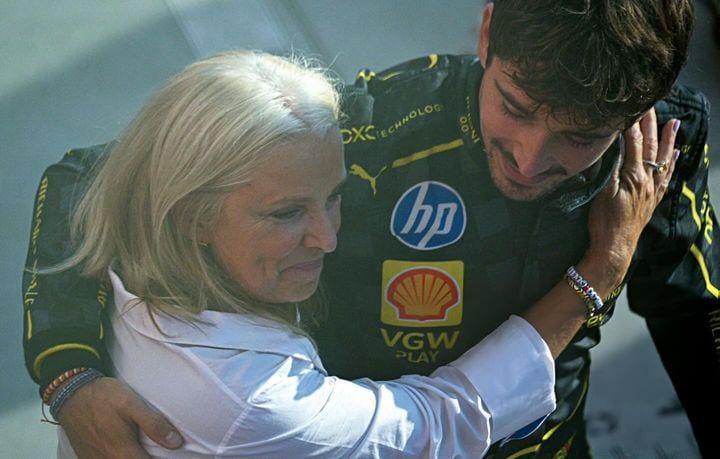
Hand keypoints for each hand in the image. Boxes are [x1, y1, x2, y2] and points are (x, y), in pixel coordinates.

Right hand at [57, 377, 182, 457]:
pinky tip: (125, 451)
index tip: (170, 454)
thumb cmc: (103, 397)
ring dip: (133, 458)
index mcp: (123, 453)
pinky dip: (118, 458)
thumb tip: (176, 443)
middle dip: (146, 458)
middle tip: (156, 450)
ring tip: (142, 449)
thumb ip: (154, 425)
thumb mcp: (132, 404)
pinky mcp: (87, 457)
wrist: (70, 393)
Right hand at [585, 108, 679, 288]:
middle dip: (650, 124)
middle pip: (650, 146)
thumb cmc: (604, 221)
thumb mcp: (602, 191)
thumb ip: (611, 166)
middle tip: (651, 104)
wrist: (614, 247)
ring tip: (673, 123)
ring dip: (668, 140)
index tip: (630, 105)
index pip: (632, 142)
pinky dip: (672, 164)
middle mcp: (647, 180)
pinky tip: (676, 154)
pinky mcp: (652, 200)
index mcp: (634, 175)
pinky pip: (666, 177)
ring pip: (662, 159)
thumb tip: (615, 144)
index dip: (631, 123)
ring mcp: (651, 190)